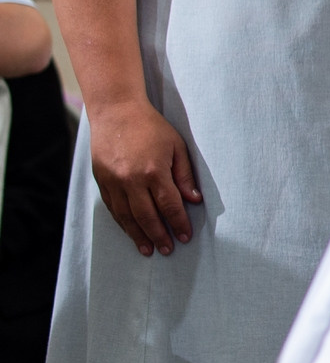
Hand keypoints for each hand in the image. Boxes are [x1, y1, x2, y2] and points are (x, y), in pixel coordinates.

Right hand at [88, 98, 199, 256]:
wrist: (116, 112)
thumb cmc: (151, 127)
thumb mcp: (177, 146)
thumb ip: (185, 175)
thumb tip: (194, 200)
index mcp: (154, 171)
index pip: (169, 205)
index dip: (179, 223)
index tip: (186, 236)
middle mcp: (132, 180)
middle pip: (147, 216)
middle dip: (159, 236)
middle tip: (168, 250)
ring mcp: (114, 182)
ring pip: (127, 216)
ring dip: (138, 235)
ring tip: (148, 249)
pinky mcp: (102, 181)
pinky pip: (113, 208)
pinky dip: (123, 223)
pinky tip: (131, 232)